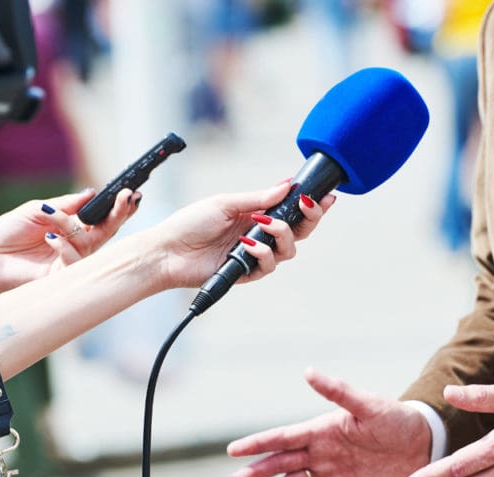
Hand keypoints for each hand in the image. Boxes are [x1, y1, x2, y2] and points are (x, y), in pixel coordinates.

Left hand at [0, 188, 138, 304]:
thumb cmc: (8, 233)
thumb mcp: (36, 209)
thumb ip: (65, 204)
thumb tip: (92, 192)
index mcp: (74, 226)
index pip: (103, 216)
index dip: (118, 206)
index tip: (129, 192)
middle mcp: (78, 243)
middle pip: (108, 229)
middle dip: (119, 213)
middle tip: (127, 197)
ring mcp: (72, 259)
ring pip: (92, 242)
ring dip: (75, 225)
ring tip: (52, 218)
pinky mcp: (62, 276)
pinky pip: (74, 262)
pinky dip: (65, 247)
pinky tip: (51, 238)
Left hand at [151, 182, 334, 288]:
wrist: (168, 251)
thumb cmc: (190, 223)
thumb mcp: (226, 202)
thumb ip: (258, 198)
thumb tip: (286, 186)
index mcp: (257, 215)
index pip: (292, 211)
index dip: (311, 205)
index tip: (325, 195)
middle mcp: (260, 235)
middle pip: (299, 232)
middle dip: (309, 219)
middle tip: (306, 207)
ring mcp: (255, 255)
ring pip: (288, 250)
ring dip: (282, 234)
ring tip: (263, 225)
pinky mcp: (246, 273)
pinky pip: (268, 266)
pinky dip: (262, 253)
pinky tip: (247, 244)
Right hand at [226, 368, 431, 476]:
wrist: (421, 443)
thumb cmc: (395, 418)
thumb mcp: (367, 404)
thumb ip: (337, 391)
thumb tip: (308, 371)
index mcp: (321, 428)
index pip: (282, 437)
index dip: (257, 444)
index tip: (232, 451)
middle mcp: (319, 449)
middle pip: (280, 462)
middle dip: (255, 472)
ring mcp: (329, 469)